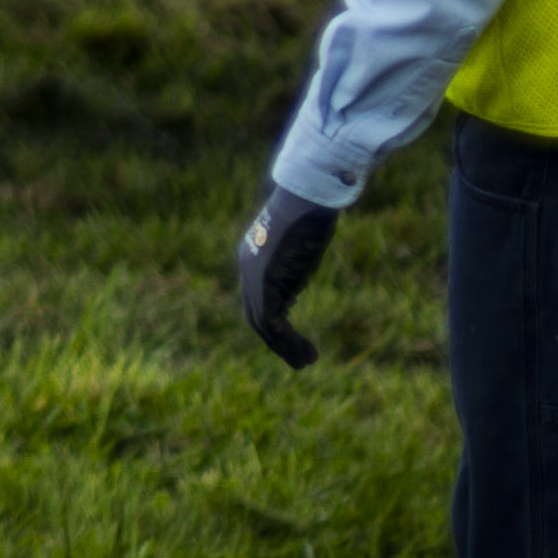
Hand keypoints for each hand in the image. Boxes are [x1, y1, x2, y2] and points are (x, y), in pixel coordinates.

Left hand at [233, 188, 339, 368]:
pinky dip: (288, 342)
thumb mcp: (299, 238)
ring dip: (285, 348)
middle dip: (276, 341)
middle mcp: (247, 268)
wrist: (307, 195)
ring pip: (263, 324)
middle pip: (255, 314)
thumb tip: (300, 265)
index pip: (256, 298)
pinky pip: (273, 323)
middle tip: (299, 359)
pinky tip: (307, 354)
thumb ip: (293, 256)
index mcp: (251, 256)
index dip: (272, 321)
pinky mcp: (266, 283)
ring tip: (306, 362)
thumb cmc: (310, 208)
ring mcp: (254, 277)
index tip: (293, 336)